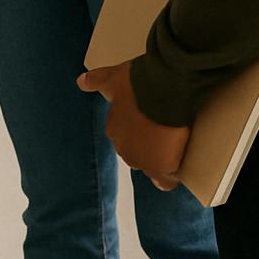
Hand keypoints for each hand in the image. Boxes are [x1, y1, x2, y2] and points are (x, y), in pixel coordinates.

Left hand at [77, 62, 189, 189]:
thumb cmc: (137, 82)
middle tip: (163, 131)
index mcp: (114, 129)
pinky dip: (171, 176)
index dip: (138, 131)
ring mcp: (143, 161)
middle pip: (137, 154)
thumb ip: (96, 80)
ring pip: (151, 168)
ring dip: (160, 161)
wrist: (161, 89)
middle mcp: (124, 149)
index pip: (125, 138)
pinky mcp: (162, 167)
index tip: (148, 122)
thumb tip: (80, 81)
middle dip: (148, 147)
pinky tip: (178, 166)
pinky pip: (166, 181)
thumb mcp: (113, 77)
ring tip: (174, 146)